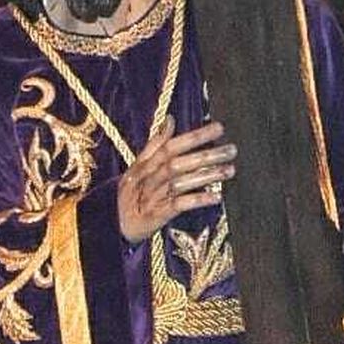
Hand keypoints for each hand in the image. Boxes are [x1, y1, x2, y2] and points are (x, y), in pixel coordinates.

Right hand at [117, 121, 236, 242]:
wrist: (112, 224)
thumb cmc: (131, 192)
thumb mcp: (137, 166)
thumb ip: (155, 144)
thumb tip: (170, 120)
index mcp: (145, 164)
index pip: (171, 146)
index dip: (194, 137)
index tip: (219, 128)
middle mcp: (149, 178)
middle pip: (178, 163)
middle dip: (206, 155)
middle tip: (232, 149)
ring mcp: (153, 197)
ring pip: (180, 182)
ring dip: (206, 175)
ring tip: (230, 170)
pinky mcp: (157, 215)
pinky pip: (179, 205)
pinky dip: (197, 200)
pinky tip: (216, 197)